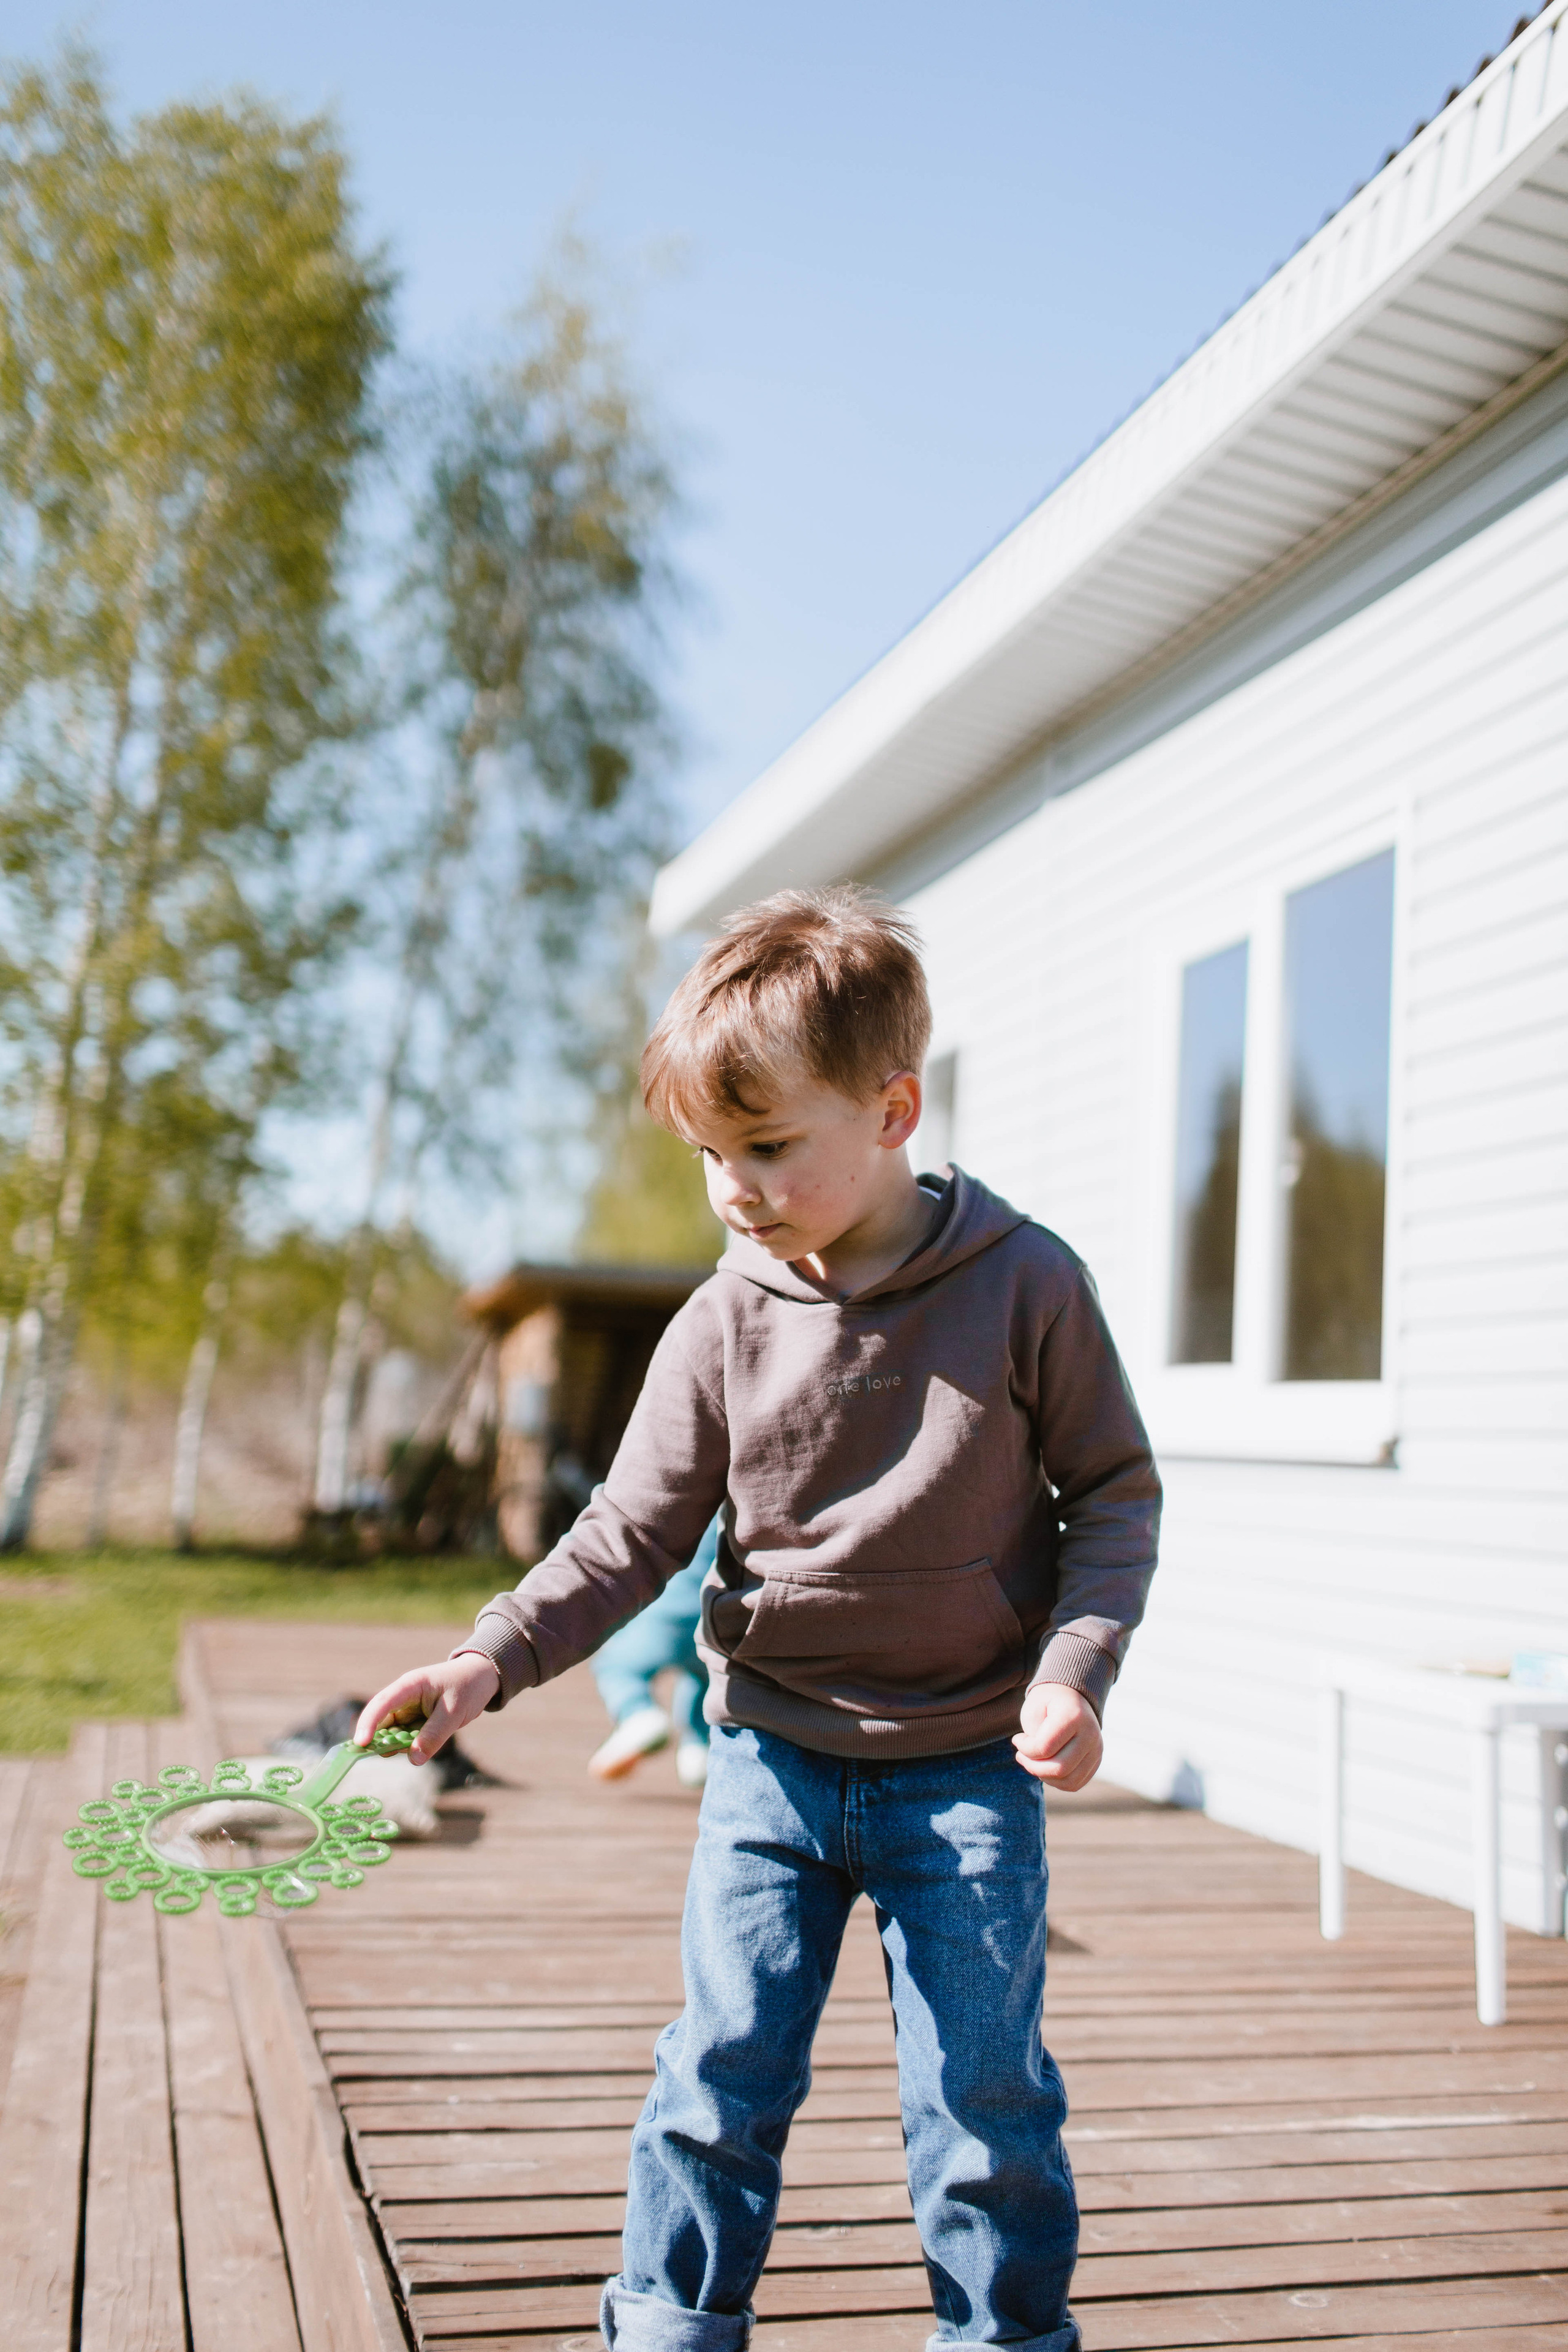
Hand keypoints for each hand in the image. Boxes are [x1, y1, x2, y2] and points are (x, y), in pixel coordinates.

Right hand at [354, 1652, 500, 1766]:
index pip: (381, 1704)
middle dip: (380, 1740)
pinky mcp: (414, 1721)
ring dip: (399, 1745)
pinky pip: (405, 1738)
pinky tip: (425, 1745)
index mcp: (409, 1686)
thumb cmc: (467, 1687)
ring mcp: (407, 1710)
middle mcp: (403, 1698)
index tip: (361, 1744)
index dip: (368, 1723)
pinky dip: (410, 1746)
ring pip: (392, 1734)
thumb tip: (414, 1760)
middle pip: (381, 1722)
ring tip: (423, 1742)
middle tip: (390, 1754)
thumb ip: (434, 1736)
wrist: (482, 1678)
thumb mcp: (454, 1713)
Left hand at [1012, 1681, 1101, 1791]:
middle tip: (1021, 1756)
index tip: (1017, 1739)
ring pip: (1068, 1781)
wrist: (1072, 1696)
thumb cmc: (1048, 1702)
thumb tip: (1036, 1761)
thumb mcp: (1033, 1707)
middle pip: (1059, 1768)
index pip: (1045, 1747)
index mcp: (1073, 1716)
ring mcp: (1096, 1749)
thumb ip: (1033, 1735)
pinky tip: (1046, 1767)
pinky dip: (1056, 1781)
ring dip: (1044, 1776)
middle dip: (1033, 1766)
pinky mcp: (1096, 1761)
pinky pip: (1075, 1784)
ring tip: (1033, 1762)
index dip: (1024, 1749)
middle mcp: (1090, 1734)